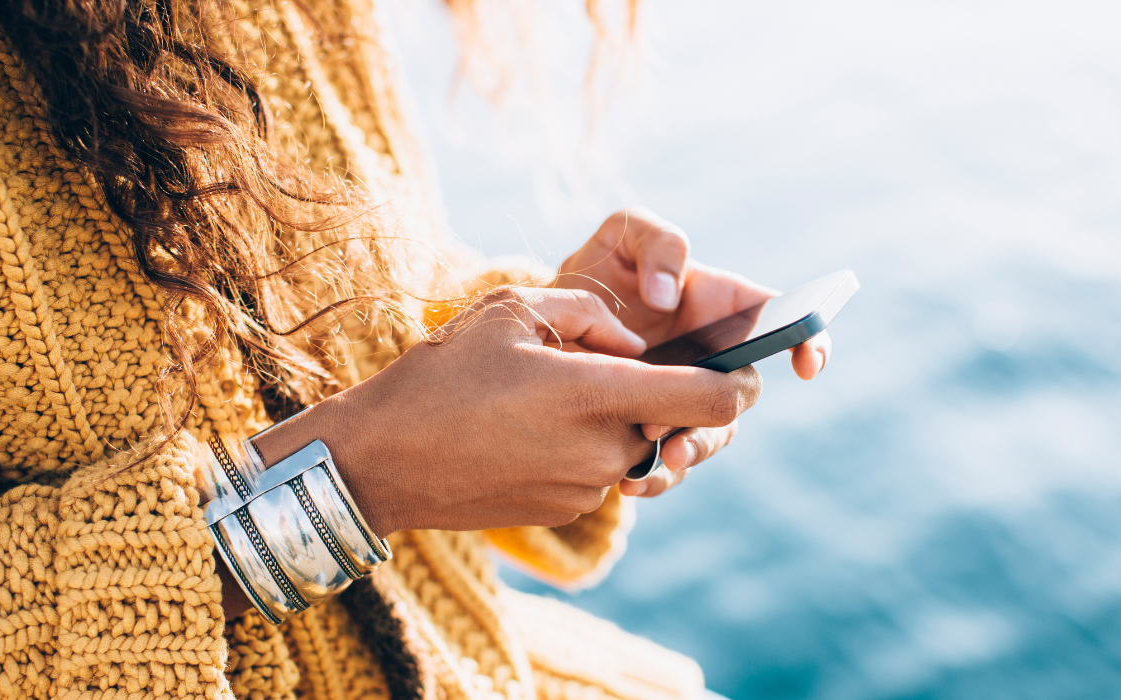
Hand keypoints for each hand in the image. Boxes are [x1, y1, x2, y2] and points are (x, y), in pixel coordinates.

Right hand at [252, 287, 761, 534]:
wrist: (381, 462)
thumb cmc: (440, 377)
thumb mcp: (511, 311)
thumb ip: (591, 315)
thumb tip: (633, 342)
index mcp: (599, 396)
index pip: (713, 400)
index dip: (740, 380)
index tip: (739, 365)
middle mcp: (605, 452)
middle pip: (675, 423)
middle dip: (661, 394)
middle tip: (610, 366)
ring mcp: (586, 489)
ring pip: (636, 446)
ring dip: (618, 419)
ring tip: (554, 394)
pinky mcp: (565, 510)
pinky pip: (602, 471)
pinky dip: (587, 445)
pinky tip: (533, 426)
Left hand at [556, 208, 831, 496]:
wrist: (547, 323)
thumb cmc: (600, 270)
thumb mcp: (624, 236)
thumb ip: (658, 243)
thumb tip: (668, 296)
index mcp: (724, 308)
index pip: (783, 323)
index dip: (809, 341)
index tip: (805, 363)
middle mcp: (714, 360)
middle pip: (741, 395)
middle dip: (722, 412)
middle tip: (684, 419)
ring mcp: (686, 398)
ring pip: (710, 436)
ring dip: (691, 451)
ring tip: (658, 457)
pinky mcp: (653, 429)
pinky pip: (669, 465)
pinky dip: (655, 478)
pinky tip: (629, 482)